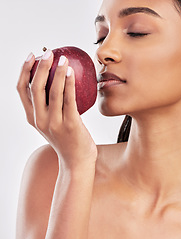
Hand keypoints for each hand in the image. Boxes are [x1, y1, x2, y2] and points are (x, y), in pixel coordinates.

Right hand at [17, 50, 96, 169]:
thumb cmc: (67, 139)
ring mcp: (54, 123)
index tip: (31, 56)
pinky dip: (69, 84)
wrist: (76, 161)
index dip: (24, 71)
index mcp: (32, 118)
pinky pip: (69, 100)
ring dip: (57, 72)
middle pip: (35, 88)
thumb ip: (49, 107)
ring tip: (63, 59)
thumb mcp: (52, 123)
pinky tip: (72, 73)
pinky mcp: (70, 124)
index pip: (22, 90)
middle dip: (40, 67)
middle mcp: (40, 120)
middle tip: (48, 53)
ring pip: (52, 92)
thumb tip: (56, 83)